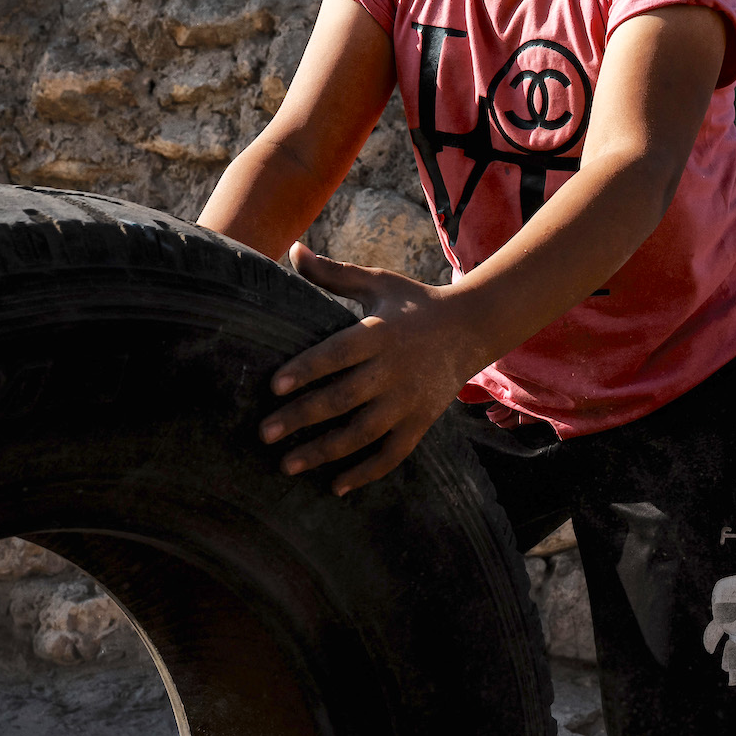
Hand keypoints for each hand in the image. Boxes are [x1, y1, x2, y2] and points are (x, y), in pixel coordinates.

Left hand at [259, 244, 486, 495]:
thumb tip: (292, 249)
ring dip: (324, 451)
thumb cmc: (413, 302)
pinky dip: (366, 472)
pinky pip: (393, 453)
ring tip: (288, 464)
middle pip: (343, 397)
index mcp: (379, 333)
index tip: (273, 385)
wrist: (471, 326)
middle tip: (264, 433)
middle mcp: (393, 369)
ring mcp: (409, 399)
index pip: (337, 353)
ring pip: (363, 432)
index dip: (306, 369)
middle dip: (301, 417)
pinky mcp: (421, 421)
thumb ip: (333, 275)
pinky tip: (336, 486)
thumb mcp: (378, 282)